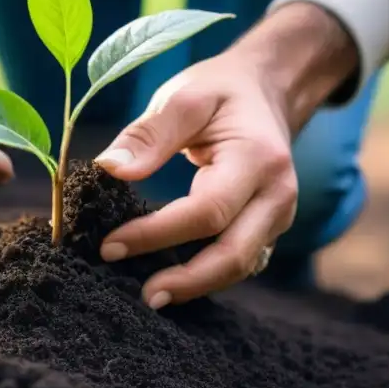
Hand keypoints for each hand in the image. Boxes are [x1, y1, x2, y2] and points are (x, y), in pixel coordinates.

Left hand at [95, 2, 358, 307]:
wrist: (267, 90)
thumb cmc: (221, 91)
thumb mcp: (185, 96)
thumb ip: (148, 135)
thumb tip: (109, 170)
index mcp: (258, 158)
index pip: (206, 211)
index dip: (157, 234)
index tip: (110, 245)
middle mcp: (277, 195)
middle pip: (234, 254)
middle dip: (186, 281)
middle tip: (141, 296)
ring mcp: (279, 217)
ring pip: (240, 266)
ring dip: (196, 285)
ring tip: (150, 295)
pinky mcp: (269, 229)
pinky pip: (239, 261)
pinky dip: (205, 276)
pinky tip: (171, 282)